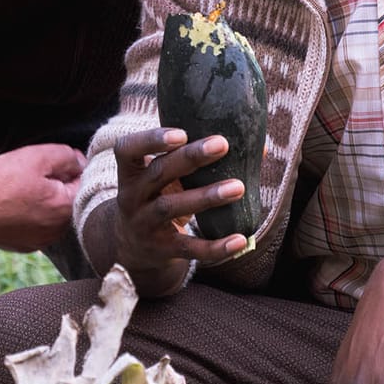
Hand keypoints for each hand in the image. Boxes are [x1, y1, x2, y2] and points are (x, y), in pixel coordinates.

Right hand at [0, 143, 85, 251]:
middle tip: (33, 175)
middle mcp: (56, 232)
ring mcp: (38, 242)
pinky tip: (12, 206)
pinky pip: (34, 228)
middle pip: (68, 202)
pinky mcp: (21, 247)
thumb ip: (67, 156)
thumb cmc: (0, 180)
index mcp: (66, 209)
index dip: (69, 168)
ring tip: (20, 191)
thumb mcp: (38, 156)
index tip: (50, 162)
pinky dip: (28, 217)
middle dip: (57, 187)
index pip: (83, 184)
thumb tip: (80, 163)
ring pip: (51, 217)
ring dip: (43, 204)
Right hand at [111, 127, 250, 295]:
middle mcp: (132, 197)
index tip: (181, 133)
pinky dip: (215, 247)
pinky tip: (240, 240)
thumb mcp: (163, 178)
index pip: (127, 150)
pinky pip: (189, 248)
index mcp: (132, 172)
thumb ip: (195, 160)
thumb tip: (257, 148)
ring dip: (206, 196)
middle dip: (190, 158)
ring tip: (238, 187)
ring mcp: (145, 224)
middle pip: (158, 173)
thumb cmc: (158, 198)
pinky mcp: (162, 250)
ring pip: (172, 207)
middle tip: (222, 144)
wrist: (132, 248)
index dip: (150, 140)